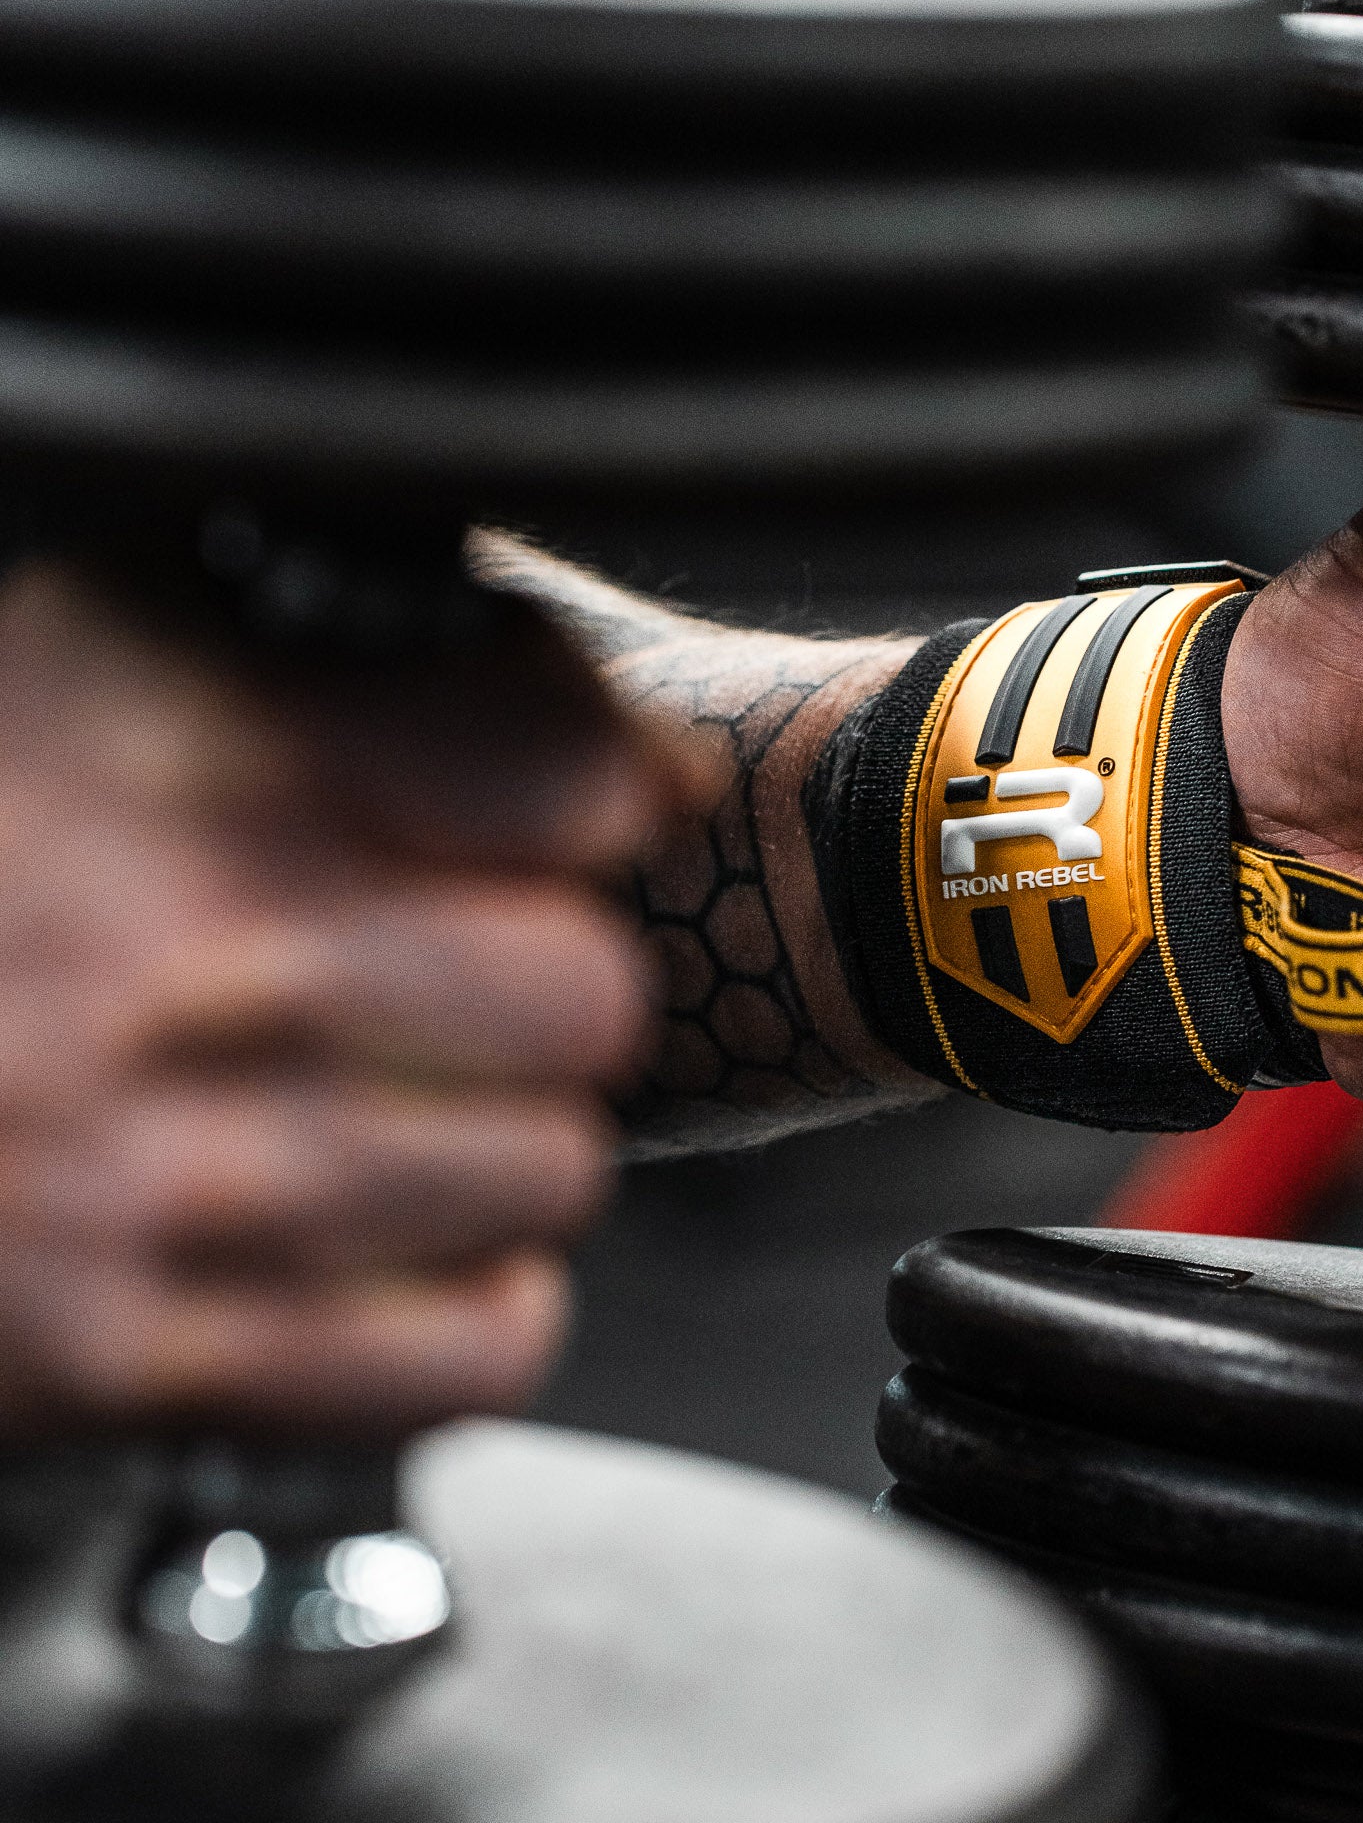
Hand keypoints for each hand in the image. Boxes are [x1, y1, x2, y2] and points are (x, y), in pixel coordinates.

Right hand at [0, 557, 656, 1435]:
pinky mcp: (147, 1355)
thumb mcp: (96, 664)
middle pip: (593, 994)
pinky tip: (399, 1235)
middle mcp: (211, 973)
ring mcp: (185, 1180)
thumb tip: (612, 745)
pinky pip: (475, 1346)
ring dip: (511, 1142)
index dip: (609, 793)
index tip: (592, 819)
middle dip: (559, 986)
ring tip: (408, 1104)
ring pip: (554, 1171)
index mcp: (206, 769)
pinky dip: (472, 1299)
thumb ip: (341, 659)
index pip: (566, 773)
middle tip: (481, 982)